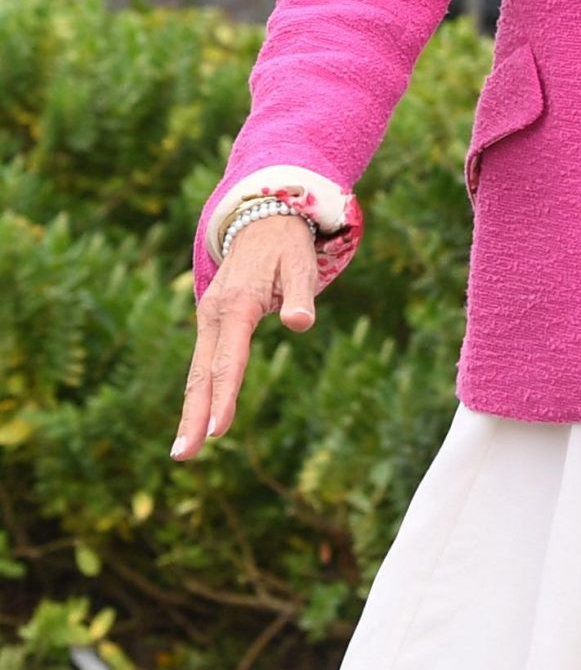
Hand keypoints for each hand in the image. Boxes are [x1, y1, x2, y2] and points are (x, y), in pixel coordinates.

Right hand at [172, 214, 317, 461]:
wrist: (262, 219)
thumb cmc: (287, 246)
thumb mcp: (301, 264)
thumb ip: (301, 294)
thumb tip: (302, 324)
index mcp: (237, 305)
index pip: (229, 360)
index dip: (224, 396)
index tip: (218, 431)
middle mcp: (215, 314)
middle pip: (202, 374)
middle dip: (194, 416)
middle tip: (184, 456)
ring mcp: (209, 318)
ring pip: (198, 371)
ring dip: (191, 410)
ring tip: (183, 450)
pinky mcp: (212, 321)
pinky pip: (203, 362)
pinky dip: (198, 391)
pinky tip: (196, 418)